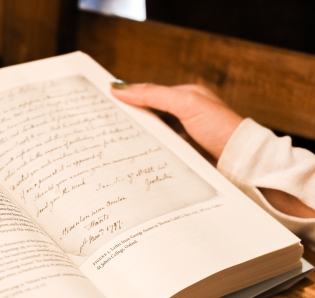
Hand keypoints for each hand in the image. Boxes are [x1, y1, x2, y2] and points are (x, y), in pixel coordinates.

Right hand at [112, 82, 314, 218]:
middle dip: (126, 122)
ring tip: (108, 146)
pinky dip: (144, 156)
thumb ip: (153, 94)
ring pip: (150, 137)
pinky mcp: (181, 158)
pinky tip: (130, 160)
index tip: (102, 102)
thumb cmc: (221, 129)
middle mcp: (183, 118)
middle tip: (100, 126)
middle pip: (147, 117)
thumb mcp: (186, 103)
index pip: (148, 95)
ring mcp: (182, 139)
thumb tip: (119, 87)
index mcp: (185, 98)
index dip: (127, 98)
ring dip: (134, 142)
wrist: (243, 164)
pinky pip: (157, 154)